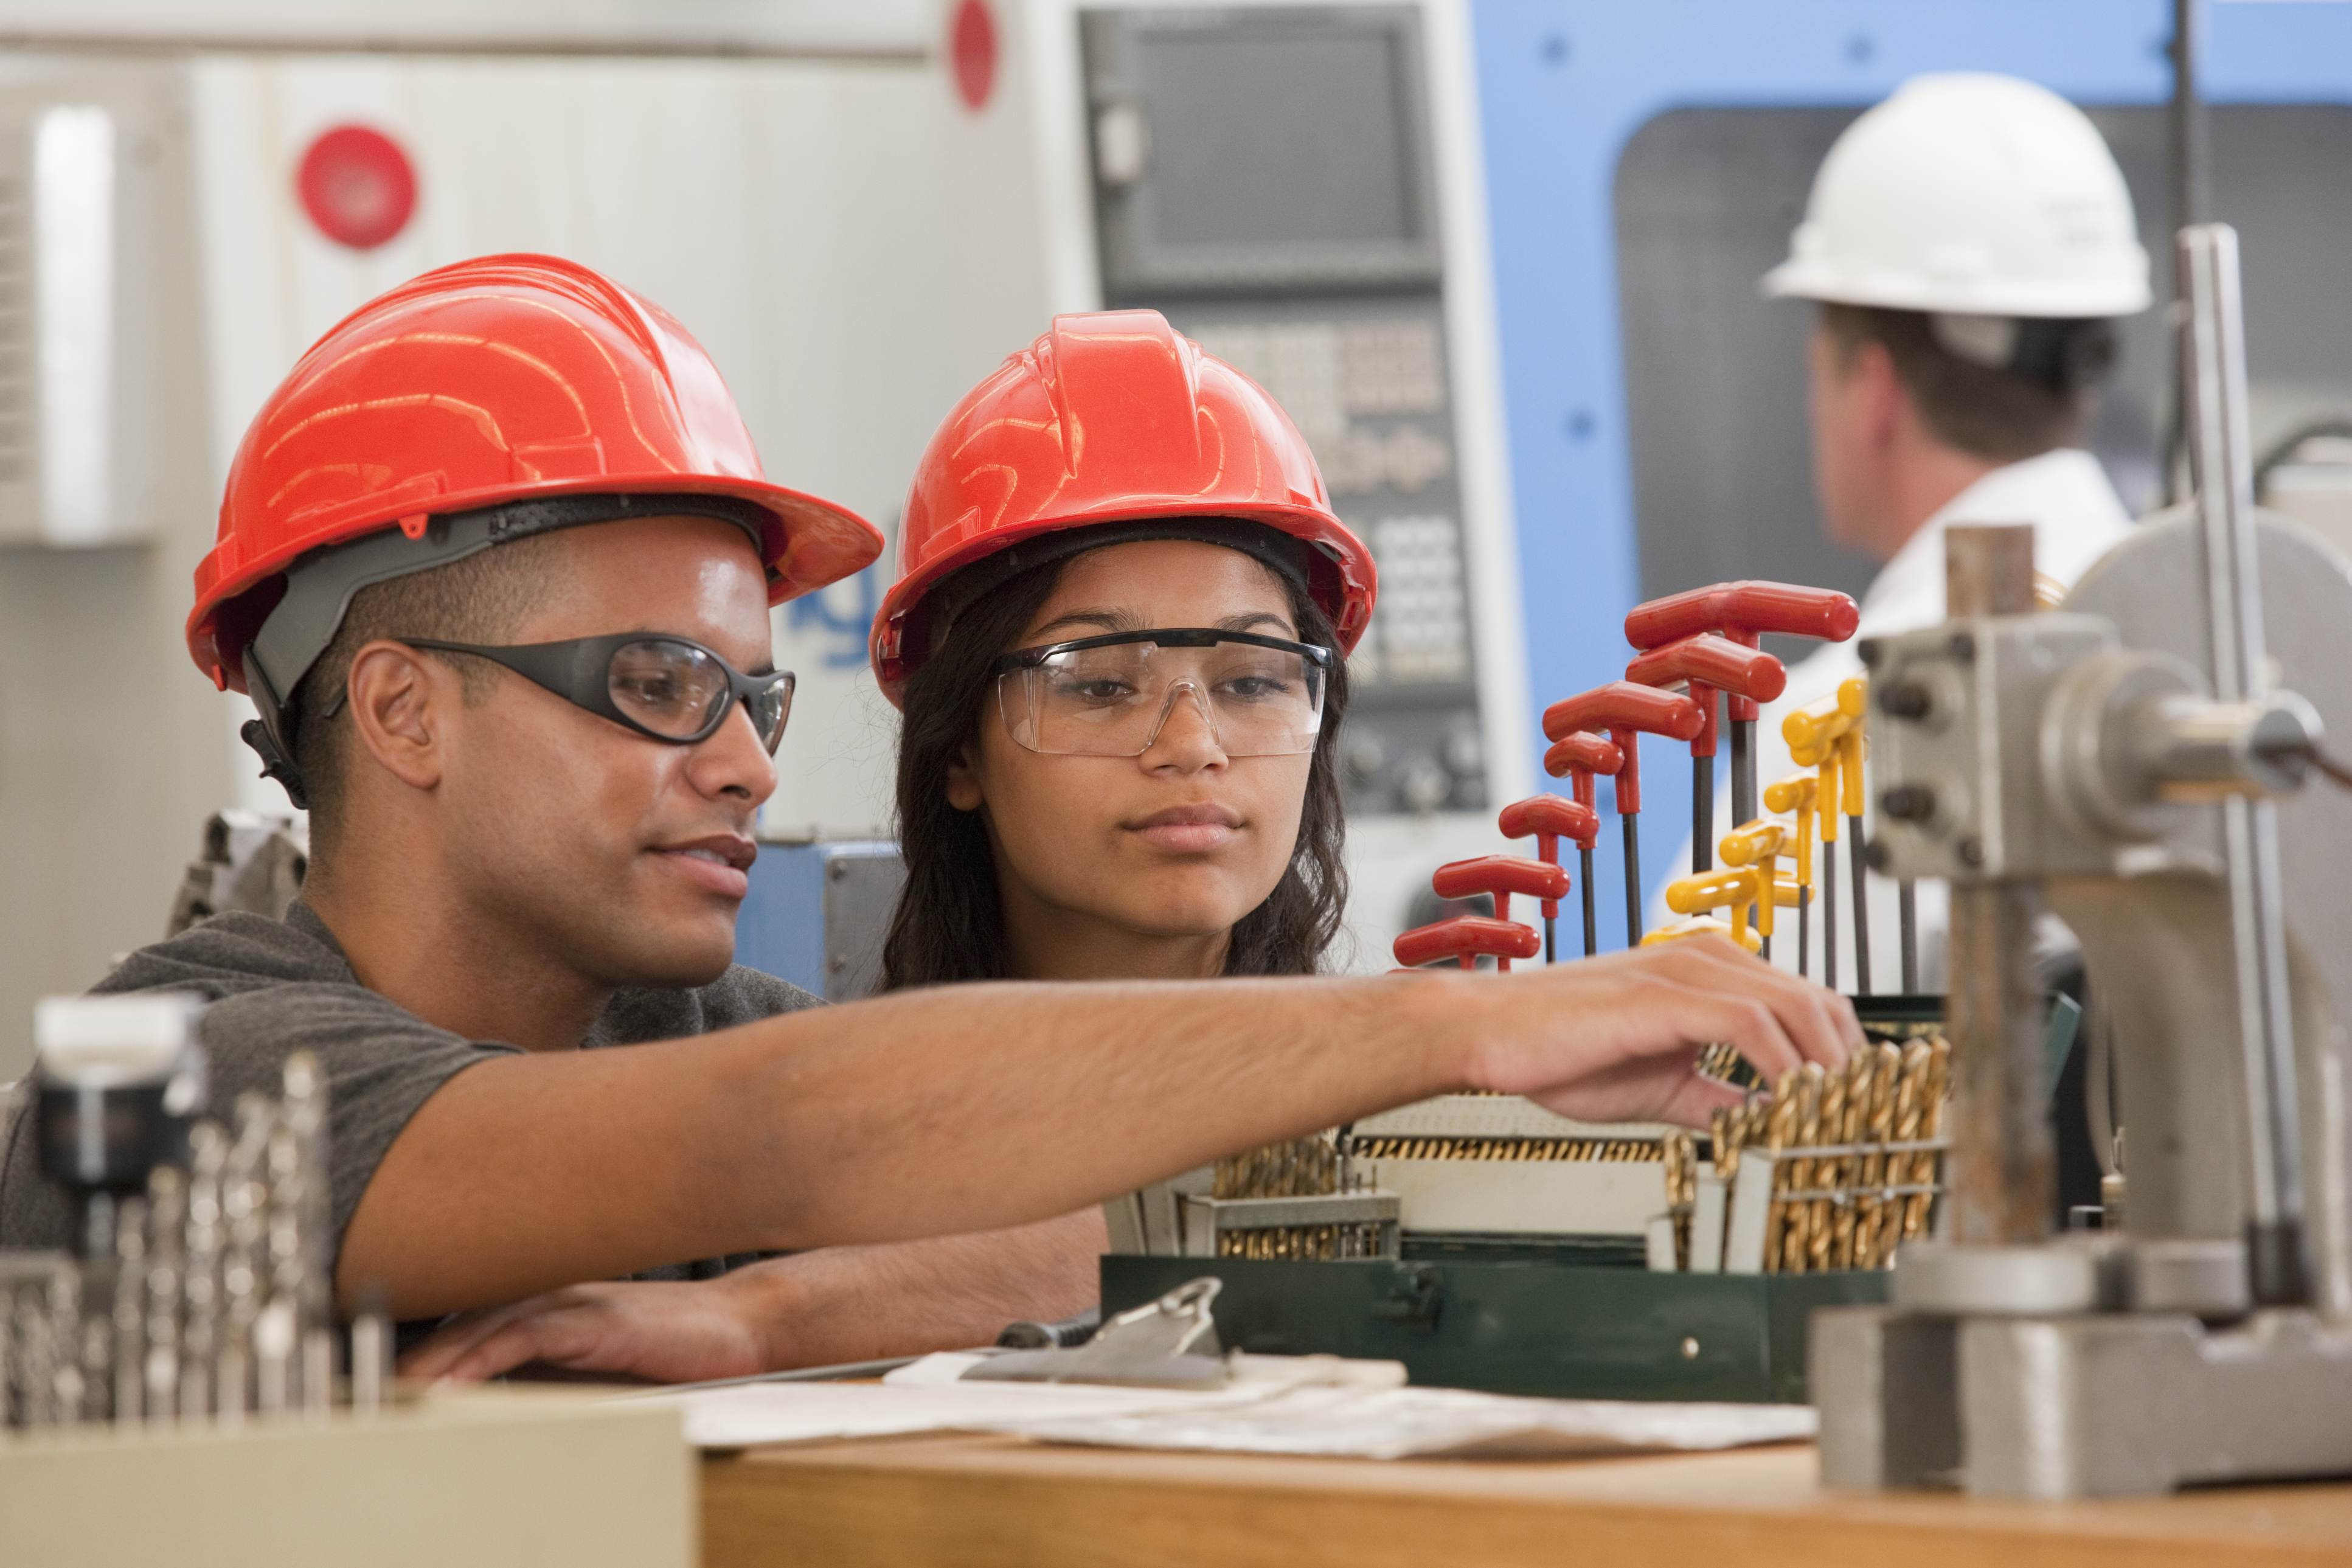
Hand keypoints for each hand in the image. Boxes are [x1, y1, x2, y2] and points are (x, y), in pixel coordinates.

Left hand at [398, 1268, 780, 1385]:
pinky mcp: (596, 1321)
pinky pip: (524, 1337)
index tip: (368, 1385)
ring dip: (430, 1362)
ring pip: (481, 1325)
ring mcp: (572, 1301)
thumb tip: (484, 1410)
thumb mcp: (589, 1368)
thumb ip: (538, 1376)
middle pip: (458, 1321)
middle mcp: (549, 1292)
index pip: (462, 1323)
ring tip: (387, 1395)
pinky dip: (480, 1360)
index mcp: (543, 1301)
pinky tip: (451, 1384)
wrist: (741, 1328)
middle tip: (355, 1393)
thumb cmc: (669, 1350)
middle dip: (406, 1357)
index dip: (414, 1351)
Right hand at [1467, 934, 1859, 1124]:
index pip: (1808, 1003)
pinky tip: (1789, 1105)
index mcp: (1708, 973)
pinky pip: (1750, 1026)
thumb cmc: (1557, 1052)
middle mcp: (1706, 960)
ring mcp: (1686, 972)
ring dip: (1828, 1069)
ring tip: (1838, 1120)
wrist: (1488, 1035)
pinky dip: (1782, 1067)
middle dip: (1852, 1064)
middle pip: (1819, 1001)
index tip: (1860, 1108)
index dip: (1845, 1055)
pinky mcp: (1663, 995)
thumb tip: (1768, 1130)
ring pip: (1796, 1007)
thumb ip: (1719, 1100)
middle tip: (1863, 1121)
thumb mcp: (1662, 1087)